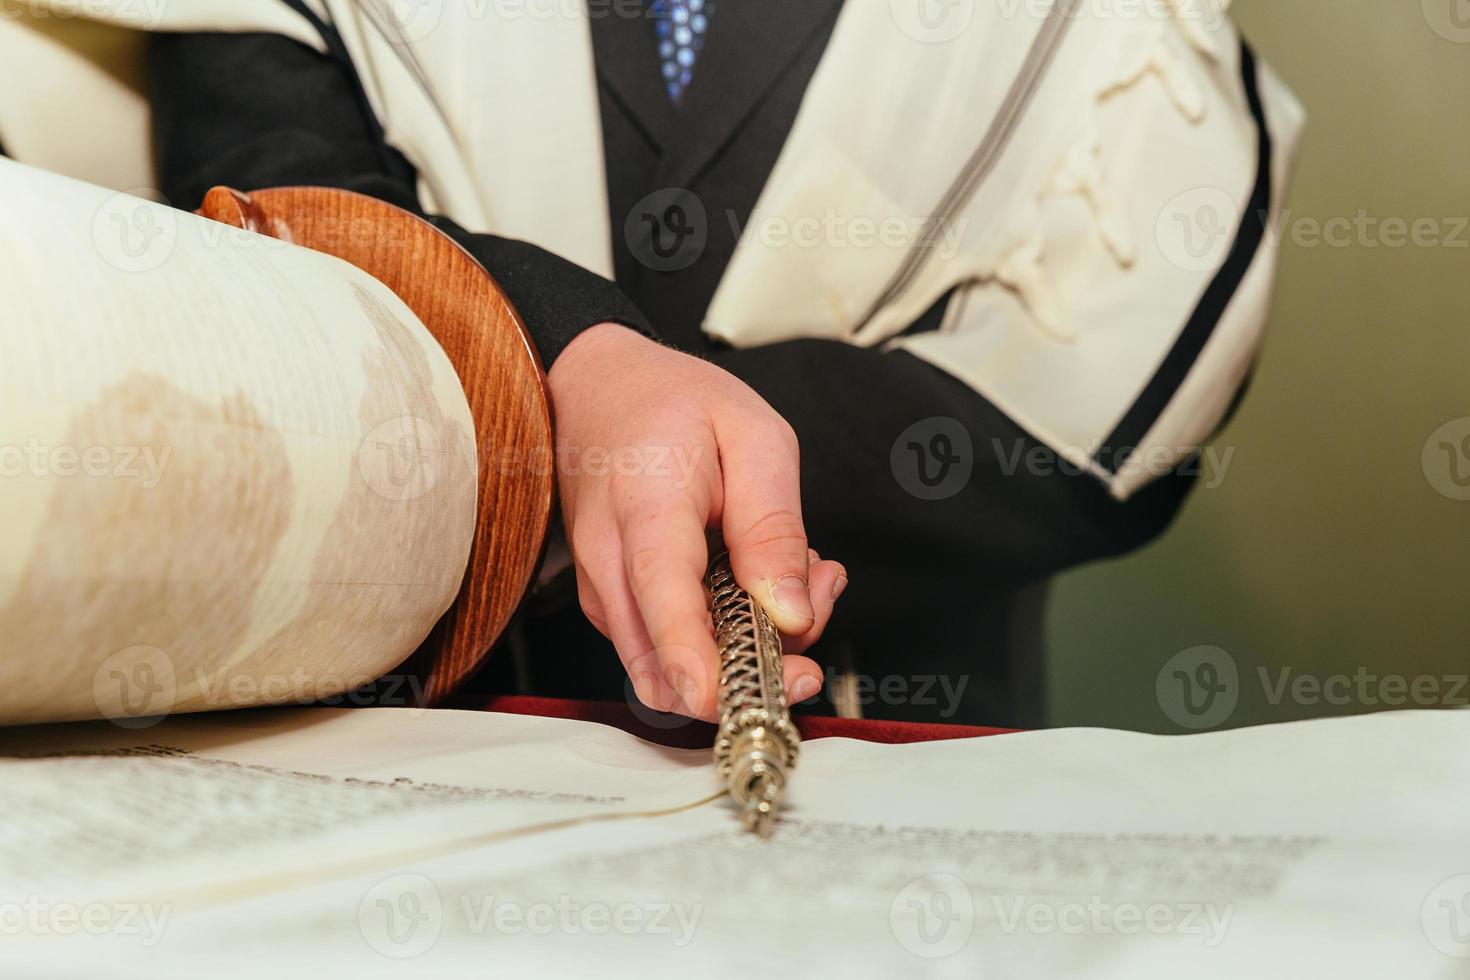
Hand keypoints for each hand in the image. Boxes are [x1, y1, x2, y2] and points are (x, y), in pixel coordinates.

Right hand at [547, 323, 846, 719]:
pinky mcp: (616, 606)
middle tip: (817, 608)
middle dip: (756, 670)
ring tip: (800, 576)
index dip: (704, 670)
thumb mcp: (754, 436)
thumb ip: (773, 527)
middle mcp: (610, 565)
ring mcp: (606, 593)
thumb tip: (792, 616)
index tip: (749, 698)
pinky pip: (671, 648)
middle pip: (668, 669)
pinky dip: (726, 634)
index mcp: (646, 510)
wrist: (598, 388)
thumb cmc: (672, 403)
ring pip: (675, 669)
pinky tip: (762, 580)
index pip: (664, 607)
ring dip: (749, 649)